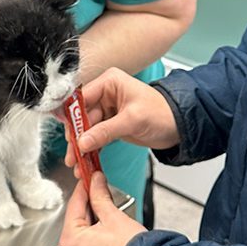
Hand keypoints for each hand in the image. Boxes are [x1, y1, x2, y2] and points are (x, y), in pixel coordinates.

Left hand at [59, 172, 145, 245]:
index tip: (90, 179)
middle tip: (105, 201)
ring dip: (94, 232)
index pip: (74, 205)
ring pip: (83, 243)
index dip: (85, 189)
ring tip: (112, 227)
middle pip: (77, 225)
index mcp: (70, 241)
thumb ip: (100, 196)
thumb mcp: (114, 217)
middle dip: (91, 212)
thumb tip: (96, 182)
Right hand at [64, 68, 179, 173]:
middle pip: (82, 116)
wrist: (178, 126)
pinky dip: (91, 149)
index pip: (82, 97)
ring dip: (82, 147)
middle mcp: (106, 93)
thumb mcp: (133, 120)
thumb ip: (106, 131)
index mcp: (110, 82)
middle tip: (72, 155)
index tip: (68, 134)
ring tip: (77, 163)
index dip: (72, 116)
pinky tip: (86, 162)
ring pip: (87, 129)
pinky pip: (96, 136)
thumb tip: (82, 142)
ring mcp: (108, 109)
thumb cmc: (161, 113)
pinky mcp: (111, 124)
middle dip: (76, 137)